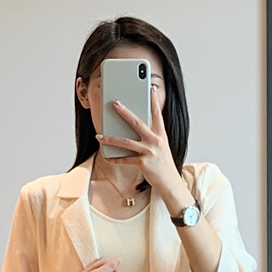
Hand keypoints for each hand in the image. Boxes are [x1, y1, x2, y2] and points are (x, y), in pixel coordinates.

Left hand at [96, 86, 191, 213]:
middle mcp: (155, 141)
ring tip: (100, 136)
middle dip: (124, 112)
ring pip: (126, 142)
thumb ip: (152, 137)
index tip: (150, 87)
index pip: (157, 114)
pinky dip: (115, 159)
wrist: (170, 183)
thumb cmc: (164, 165)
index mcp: (161, 135)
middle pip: (137, 122)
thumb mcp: (162, 147)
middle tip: (114, 103)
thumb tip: (136, 129)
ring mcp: (149, 152)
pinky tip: (107, 157)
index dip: (153, 100)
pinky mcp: (143, 163)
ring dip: (110, 139)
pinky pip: (125, 160)